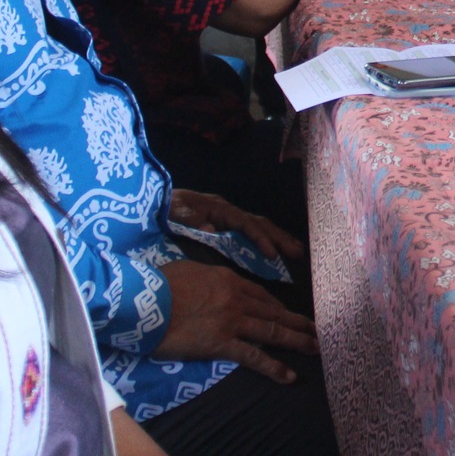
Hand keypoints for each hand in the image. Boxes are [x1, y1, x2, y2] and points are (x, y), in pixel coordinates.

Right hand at [157, 260, 315, 384]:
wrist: (143, 299)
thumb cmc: (157, 284)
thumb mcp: (188, 271)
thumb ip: (205, 279)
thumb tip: (209, 286)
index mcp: (228, 279)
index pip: (261, 295)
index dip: (278, 307)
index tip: (289, 315)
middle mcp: (236, 298)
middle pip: (274, 312)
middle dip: (298, 322)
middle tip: (319, 330)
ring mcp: (232, 321)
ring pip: (273, 331)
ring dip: (297, 340)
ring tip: (317, 348)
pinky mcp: (221, 343)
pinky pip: (254, 356)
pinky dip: (274, 367)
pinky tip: (289, 377)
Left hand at [170, 188, 304, 261]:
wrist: (155, 201)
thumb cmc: (167, 208)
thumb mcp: (175, 213)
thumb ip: (191, 219)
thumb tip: (211, 228)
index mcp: (219, 208)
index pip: (246, 224)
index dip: (260, 238)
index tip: (271, 254)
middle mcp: (228, 211)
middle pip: (259, 223)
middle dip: (279, 237)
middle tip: (298, 253)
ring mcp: (228, 218)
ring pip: (258, 227)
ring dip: (277, 238)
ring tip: (296, 251)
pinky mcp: (225, 225)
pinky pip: (250, 233)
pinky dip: (265, 240)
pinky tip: (275, 251)